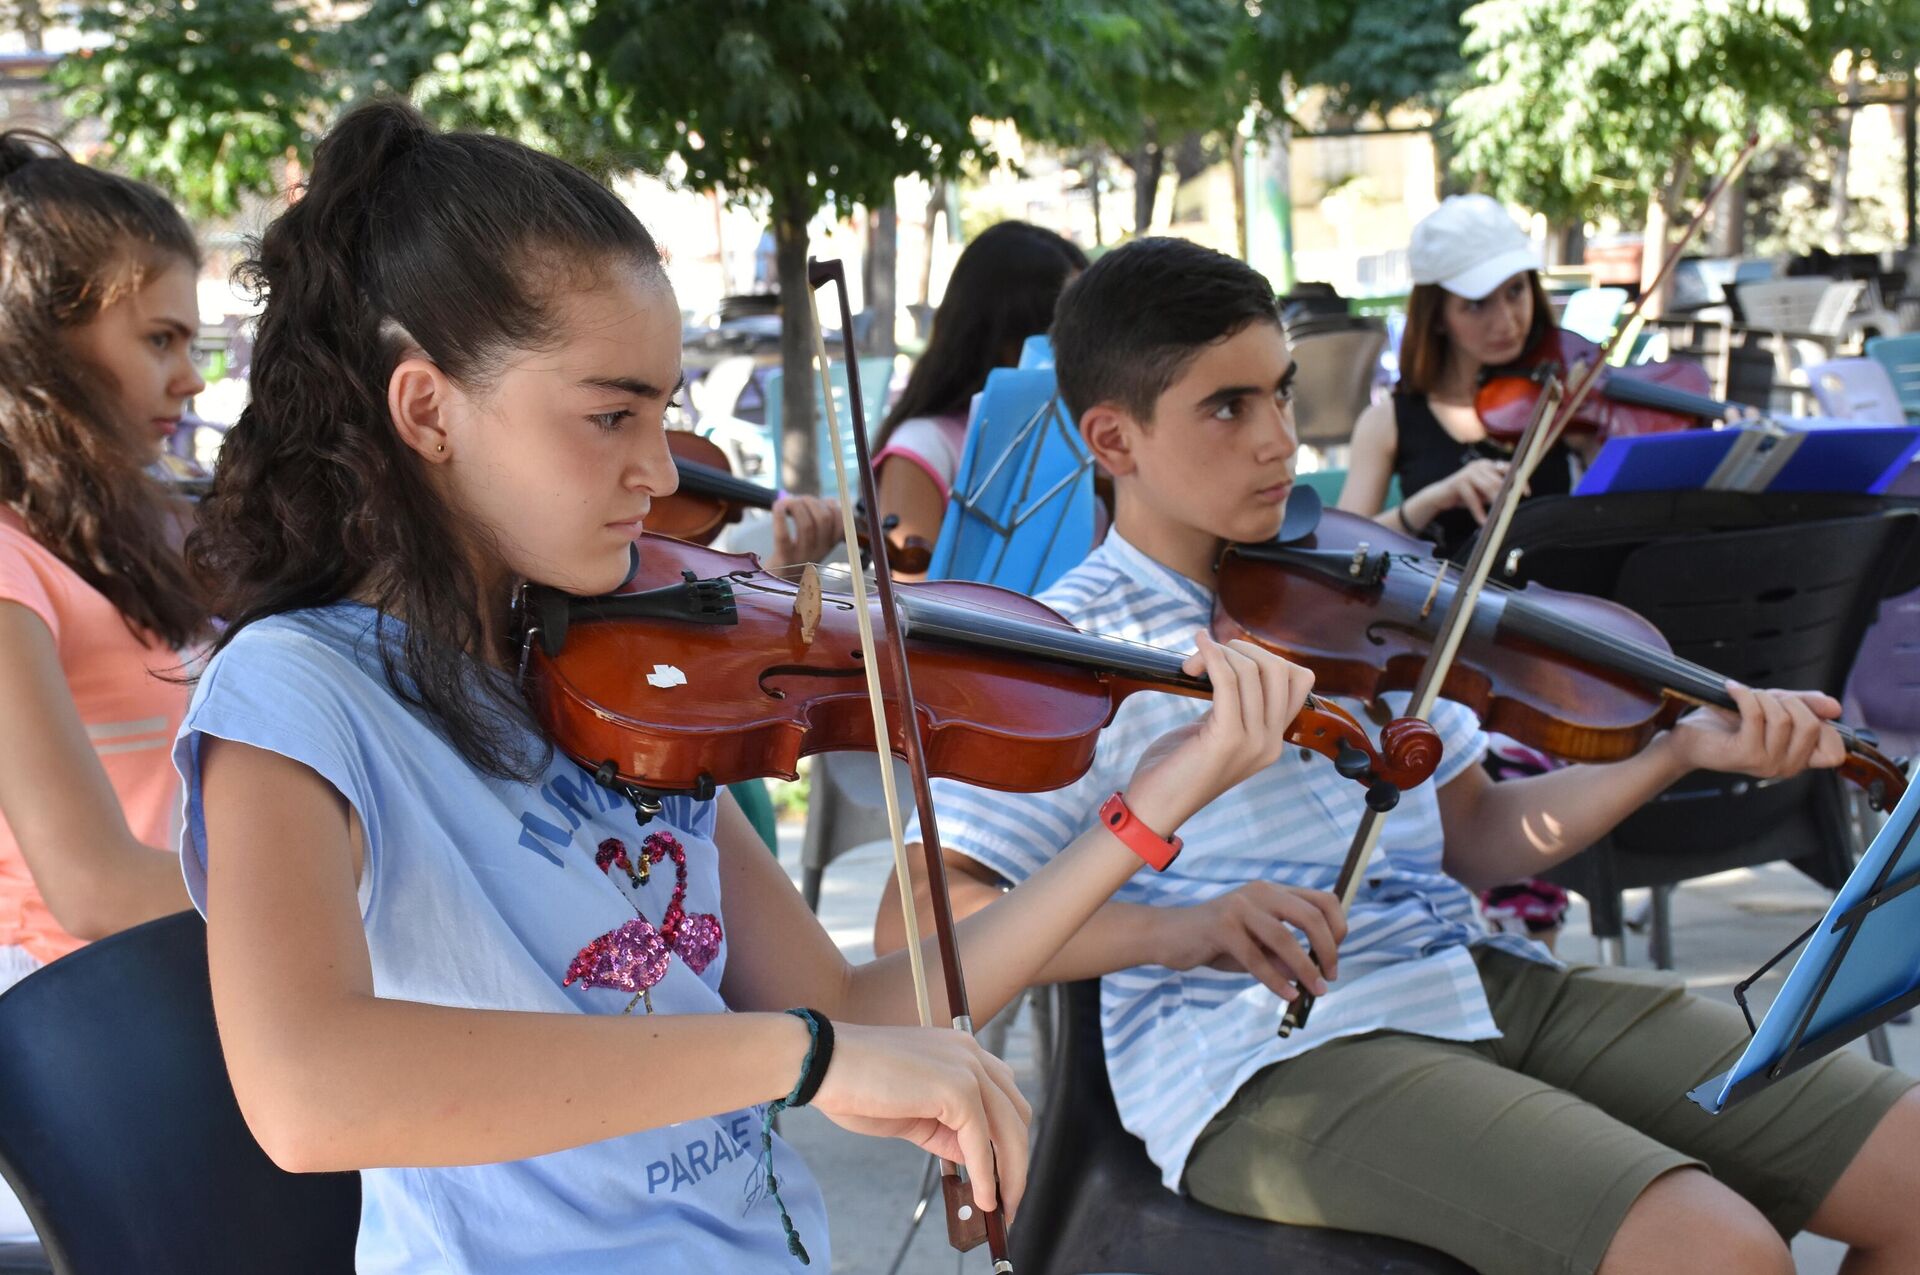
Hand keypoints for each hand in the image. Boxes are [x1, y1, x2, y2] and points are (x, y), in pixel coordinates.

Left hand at [766, 495, 842, 569]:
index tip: (822, 502)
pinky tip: (778, 505)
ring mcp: (802, 556)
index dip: (834, 507)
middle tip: (799, 499)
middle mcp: (819, 552)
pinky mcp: (783, 559)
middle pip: (824, 519)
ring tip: (788, 502)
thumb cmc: (795, 559)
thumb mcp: (815, 544)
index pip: (842, 524)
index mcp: (828, 547)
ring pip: (806, 524)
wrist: (779, 587)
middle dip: (812, 501)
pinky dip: (780, 515)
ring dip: (797, 505)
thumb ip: (823, 523)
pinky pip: (783, 534)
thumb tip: (830, 500)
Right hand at [811, 1022, 1030, 1217]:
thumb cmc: (855, 1084)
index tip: (1004, 1176)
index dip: (1008, 1140)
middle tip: (1008, 1199)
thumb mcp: (911, 1113)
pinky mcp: (957, 1089)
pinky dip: (987, 1176)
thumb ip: (944, 1129)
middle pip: (1016, 1114)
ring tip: (1000, 1207)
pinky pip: (982, 1142)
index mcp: (960, 1052)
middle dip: (1017, 1161)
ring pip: (1009, 1129)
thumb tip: (972, 1158)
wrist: (822, 1063)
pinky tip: (985, 1199)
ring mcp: (967, 1068)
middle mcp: (971, 1054)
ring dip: (1011, 1174)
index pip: (1003, 1099)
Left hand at [1125, 631, 1314, 834]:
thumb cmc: (1176, 767)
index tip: (1227, 660)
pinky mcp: (1228, 739)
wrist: (1154, 808)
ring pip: (1252, 671)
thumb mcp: (1214, 732)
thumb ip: (1232, 706)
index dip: (1264, 657)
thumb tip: (1231, 664)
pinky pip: (1228, 681)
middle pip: (1279, 669)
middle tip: (1204, 657)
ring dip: (1220, 653)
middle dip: (1242, 649)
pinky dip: (1212, 656)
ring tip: (1191, 662)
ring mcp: (1254, 742)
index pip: (1298, 681)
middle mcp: (1271, 742)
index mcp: (1272, 740)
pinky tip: (1198, 645)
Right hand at [1153, 881, 1346, 1000]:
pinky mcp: (1221, 927)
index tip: (1335, 955)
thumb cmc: (1216, 942)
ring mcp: (1239, 907)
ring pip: (1285, 938)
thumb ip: (1284, 956)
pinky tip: (1287, 995)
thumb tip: (1313, 974)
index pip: (1322, 900)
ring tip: (1315, 990)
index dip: (1338, 926)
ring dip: (1306, 969)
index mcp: (1272, 892)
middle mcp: (1260, 893)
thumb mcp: (1257, 947)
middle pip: (1310, 916)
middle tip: (1330, 976)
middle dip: (1328, 949)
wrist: (1169, 935)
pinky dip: (1276, 980)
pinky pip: (1256, 958)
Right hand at [1429, 458, 1519, 525]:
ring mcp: (1468, 472)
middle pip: (1499, 480)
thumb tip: (1514, 497)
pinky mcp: (1458, 482)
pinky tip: (1483, 522)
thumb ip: (1497, 490)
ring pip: (1488, 488)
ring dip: (1495, 503)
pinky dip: (1478, 512)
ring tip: (1499, 516)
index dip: (1519, 479)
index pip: (1508, 468)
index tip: (1526, 493)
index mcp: (1488, 465)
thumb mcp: (1484, 492)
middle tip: (1511, 508)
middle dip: (1506, 495)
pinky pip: (1472, 499)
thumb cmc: (1464, 495)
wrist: (1439, 496)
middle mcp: (1479, 465)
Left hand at [1665, 683, 1845, 779]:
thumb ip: (1806, 705)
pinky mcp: (1745, 755)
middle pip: (1810, 726)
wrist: (1691, 737)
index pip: (1834, 752)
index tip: (1798, 708)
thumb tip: (1835, 707)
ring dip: (1762, 697)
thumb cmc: (1731, 723)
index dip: (1824, 725)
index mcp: (1799, 759)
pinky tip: (1732, 690)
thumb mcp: (1775, 707)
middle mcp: (1786, 767)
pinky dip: (1744, 695)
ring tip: (1746, 696)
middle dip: (1788, 701)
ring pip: (1782, 718)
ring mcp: (1766, 764)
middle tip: (1765, 697)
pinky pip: (1755, 714)